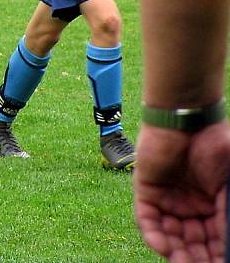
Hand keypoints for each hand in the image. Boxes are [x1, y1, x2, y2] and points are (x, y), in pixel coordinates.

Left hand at [134, 121, 229, 261]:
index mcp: (213, 206)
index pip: (214, 239)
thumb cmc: (216, 145)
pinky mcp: (146, 190)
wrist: (188, 119)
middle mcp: (189, 206)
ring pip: (170, 235)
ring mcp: (167, 199)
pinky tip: (163, 247)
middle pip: (192, 242)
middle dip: (196, 258)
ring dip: (176, 252)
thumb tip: (226, 242)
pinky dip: (154, 234)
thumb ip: (227, 212)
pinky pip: (147, 218)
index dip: (216, 254)